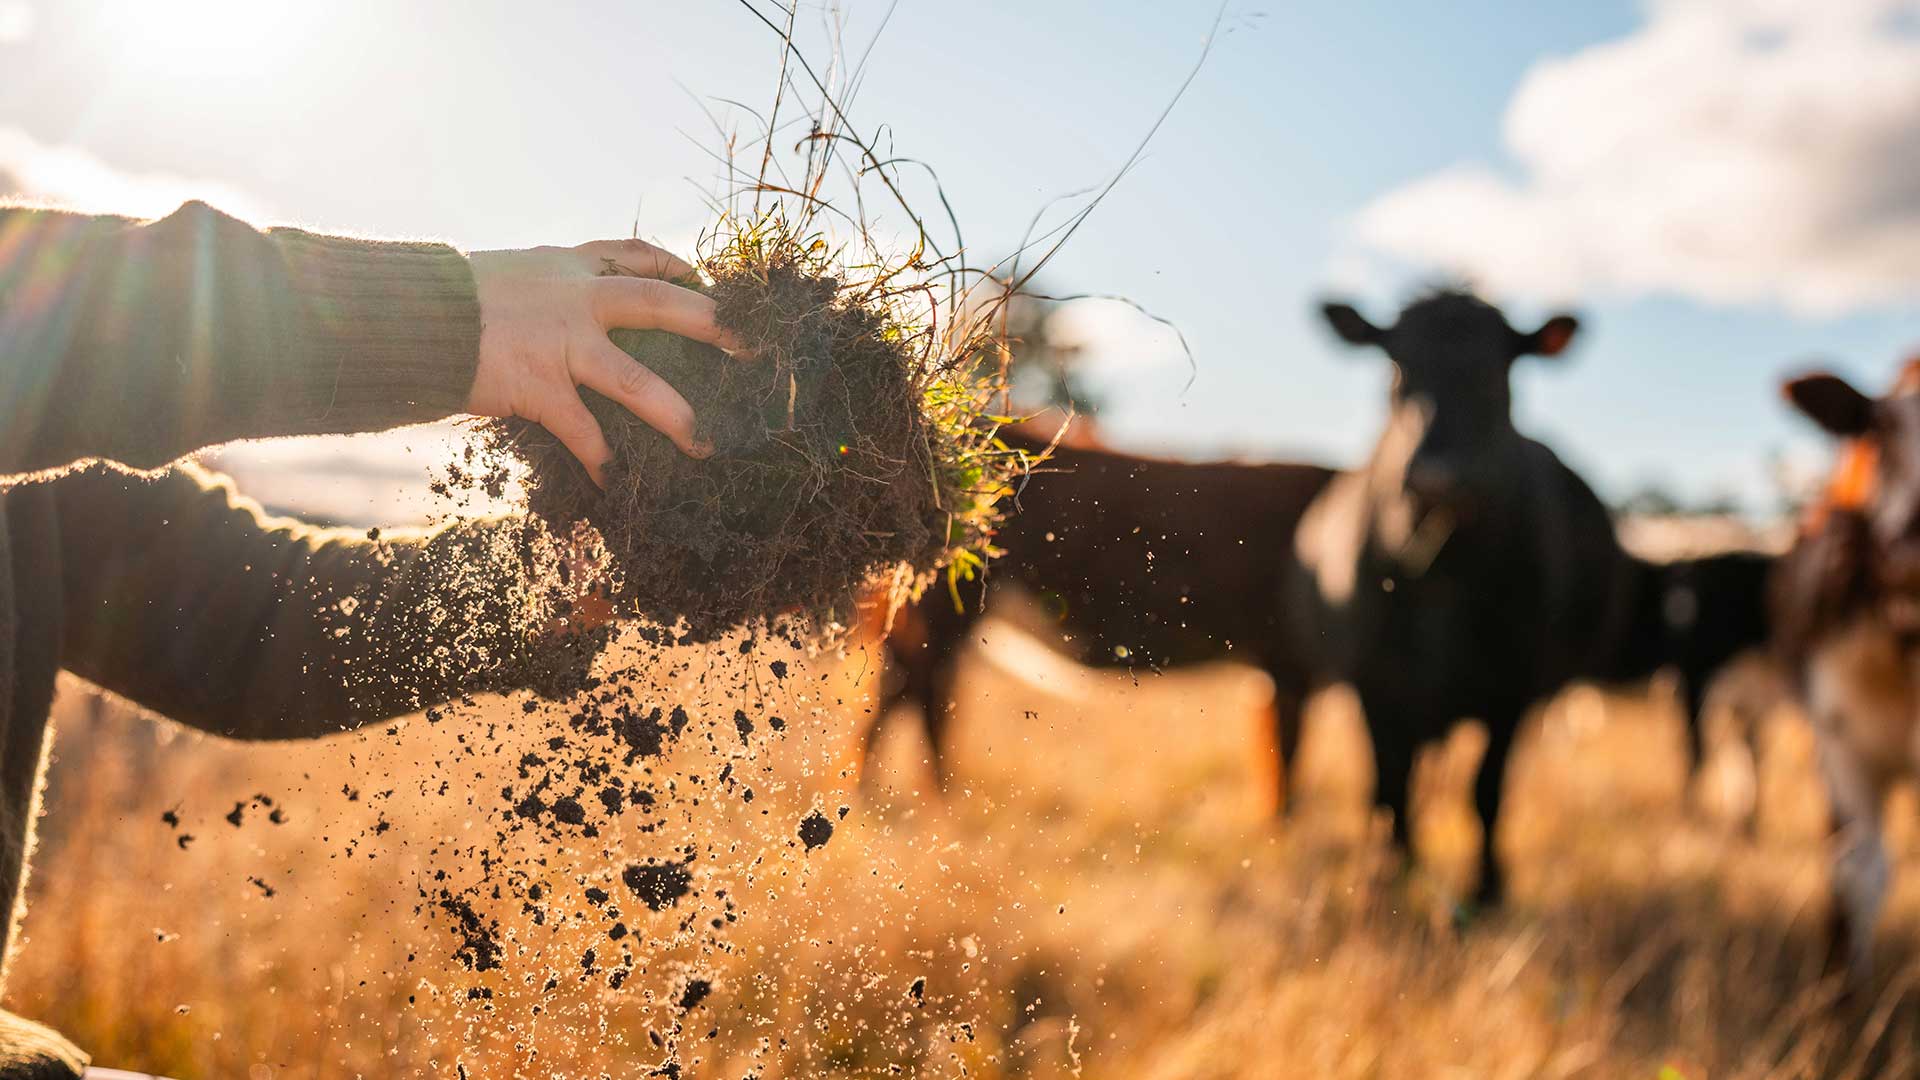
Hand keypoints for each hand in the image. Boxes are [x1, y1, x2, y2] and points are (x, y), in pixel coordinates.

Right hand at [466, 238, 747, 486]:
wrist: (401, 315)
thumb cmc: (444, 298)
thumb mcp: (504, 272)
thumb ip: (541, 285)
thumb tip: (555, 303)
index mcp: (568, 266)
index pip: (636, 256)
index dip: (679, 268)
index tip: (707, 282)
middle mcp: (575, 297)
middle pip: (662, 305)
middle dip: (714, 325)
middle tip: (754, 348)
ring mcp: (560, 342)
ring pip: (636, 382)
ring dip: (675, 415)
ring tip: (704, 443)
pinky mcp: (538, 385)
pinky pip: (583, 431)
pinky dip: (600, 459)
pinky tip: (613, 483)